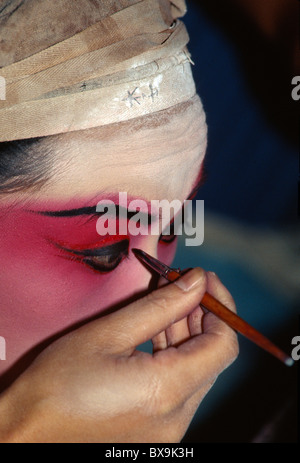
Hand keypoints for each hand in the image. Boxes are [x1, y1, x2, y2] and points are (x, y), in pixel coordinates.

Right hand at [0, 268, 237, 442]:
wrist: (30, 431)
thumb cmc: (59, 381)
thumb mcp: (109, 332)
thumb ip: (160, 306)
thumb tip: (196, 281)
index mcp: (166, 391)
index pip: (222, 345)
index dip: (221, 306)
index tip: (205, 278)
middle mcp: (176, 417)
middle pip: (211, 357)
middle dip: (203, 315)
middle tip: (184, 283)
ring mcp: (168, 428)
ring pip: (197, 370)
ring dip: (188, 333)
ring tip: (168, 300)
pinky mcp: (157, 431)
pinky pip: (180, 386)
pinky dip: (176, 354)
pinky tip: (157, 329)